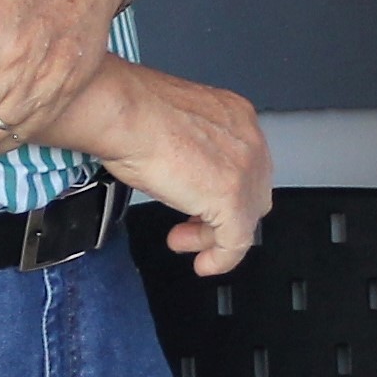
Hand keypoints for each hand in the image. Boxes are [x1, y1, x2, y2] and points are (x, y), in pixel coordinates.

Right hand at [77, 65, 273, 276]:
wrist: (124, 112)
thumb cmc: (132, 112)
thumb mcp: (171, 128)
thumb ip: (188, 150)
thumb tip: (179, 172)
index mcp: (235, 117)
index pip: (245, 164)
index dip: (223, 190)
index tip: (201, 204)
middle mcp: (248, 140)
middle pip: (252, 192)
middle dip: (222, 214)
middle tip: (191, 225)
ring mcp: (244, 170)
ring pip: (246, 217)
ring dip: (214, 236)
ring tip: (184, 241)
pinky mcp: (232, 198)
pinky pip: (236, 241)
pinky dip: (222, 258)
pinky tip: (205, 264)